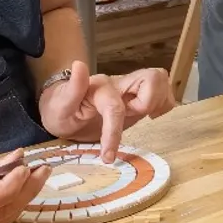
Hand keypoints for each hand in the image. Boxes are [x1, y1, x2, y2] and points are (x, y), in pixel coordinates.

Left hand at [38, 61, 174, 160]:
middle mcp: (120, 84)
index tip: (108, 157)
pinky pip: (163, 93)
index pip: (116, 107)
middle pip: (153, 78)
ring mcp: (132, 89)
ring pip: (161, 82)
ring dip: (158, 102)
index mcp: (101, 88)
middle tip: (135, 119)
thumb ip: (72, 87)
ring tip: (143, 117)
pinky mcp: (140, 96)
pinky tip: (148, 115)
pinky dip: (162, 104)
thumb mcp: (60, 105)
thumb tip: (79, 64)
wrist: (63, 107)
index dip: (114, 132)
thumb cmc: (61, 109)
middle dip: (149, 103)